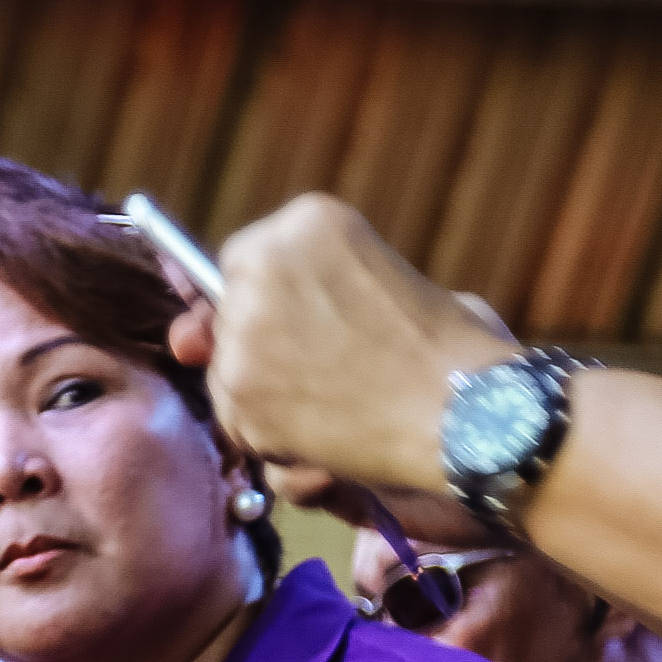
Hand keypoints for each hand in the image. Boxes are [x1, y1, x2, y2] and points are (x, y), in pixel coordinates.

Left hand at [193, 195, 513, 491]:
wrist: (474, 413)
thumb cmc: (449, 353)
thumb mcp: (385, 282)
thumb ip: (304, 290)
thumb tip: (188, 337)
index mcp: (309, 220)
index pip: (248, 261)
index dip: (269, 304)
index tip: (297, 328)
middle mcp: (264, 262)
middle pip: (229, 314)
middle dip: (263, 350)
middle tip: (326, 376)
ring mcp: (245, 326)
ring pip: (225, 371)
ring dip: (268, 397)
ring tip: (340, 408)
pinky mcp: (239, 387)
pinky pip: (234, 422)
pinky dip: (270, 441)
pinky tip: (328, 438)